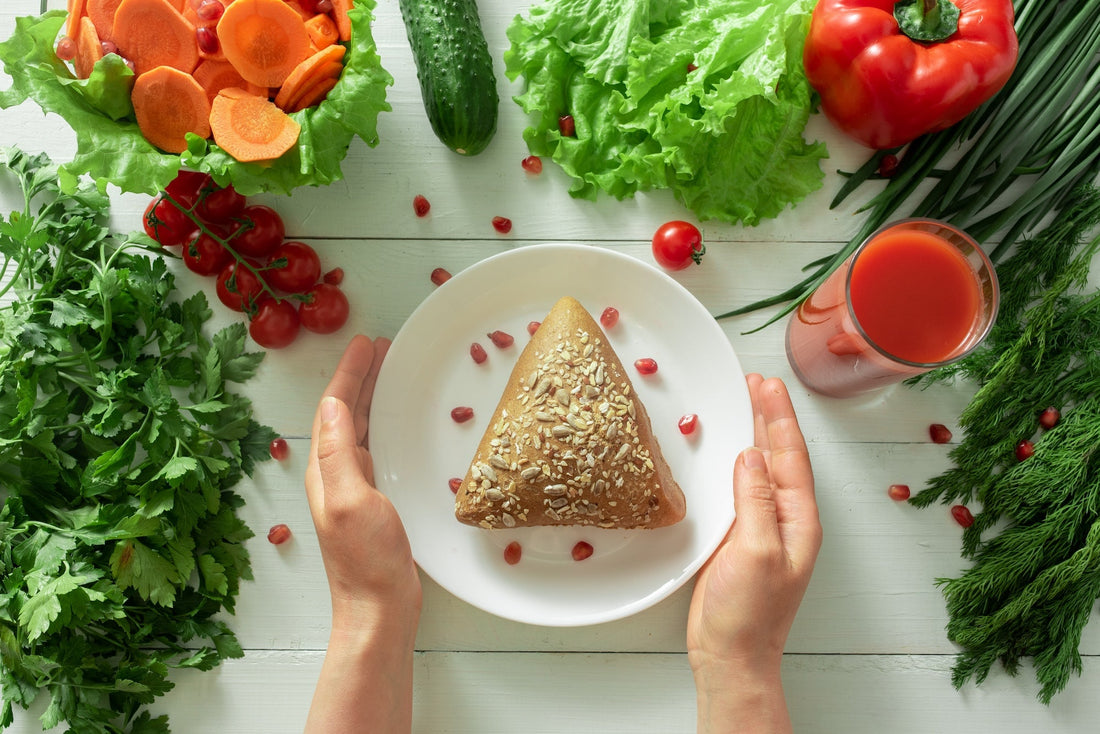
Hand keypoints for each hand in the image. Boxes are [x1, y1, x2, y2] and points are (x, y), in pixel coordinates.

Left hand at [304, 335, 420, 733]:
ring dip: (372, 397)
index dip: (350, 373)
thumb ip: (337, 453)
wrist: (379, 607)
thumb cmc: (366, 560)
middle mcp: (336, 473)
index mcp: (326, 468)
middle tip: (381, 348)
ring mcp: (354, 486)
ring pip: (360, 427)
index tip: (367, 343)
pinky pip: (375, 446)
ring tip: (388, 372)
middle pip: (345, 412)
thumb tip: (330, 405)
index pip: (335, 408)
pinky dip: (384, 423)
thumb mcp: (351, 500)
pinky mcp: (374, 500)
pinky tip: (396, 421)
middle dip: (360, 377)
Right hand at [686, 375, 820, 732]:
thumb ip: (755, 502)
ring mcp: (762, 528)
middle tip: (754, 381)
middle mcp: (785, 519)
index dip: (778, 417)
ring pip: (760, 468)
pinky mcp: (738, 537)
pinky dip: (733, 462)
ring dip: (753, 434)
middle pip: (779, 455)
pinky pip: (739, 488)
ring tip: (743, 403)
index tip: (766, 384)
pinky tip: (723, 451)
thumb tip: (749, 456)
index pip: (790, 456)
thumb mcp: (756, 553)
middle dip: (768, 416)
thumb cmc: (749, 615)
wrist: (731, 656)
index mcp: (799, 520)